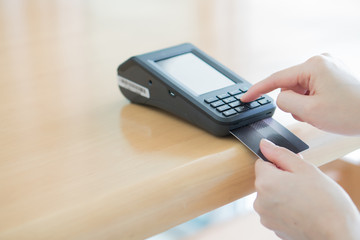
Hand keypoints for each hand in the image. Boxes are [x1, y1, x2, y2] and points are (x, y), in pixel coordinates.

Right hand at [241, 54, 359, 134]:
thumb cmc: (352, 113)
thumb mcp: (310, 112)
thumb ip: (285, 102)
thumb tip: (279, 97)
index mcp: (313, 66)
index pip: (276, 79)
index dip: (257, 90)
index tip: (244, 98)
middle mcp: (319, 62)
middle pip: (289, 86)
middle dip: (294, 103)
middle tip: (312, 114)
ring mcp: (326, 67)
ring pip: (299, 90)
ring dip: (304, 104)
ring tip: (323, 111)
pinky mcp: (331, 74)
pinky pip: (309, 89)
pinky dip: (311, 102)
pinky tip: (326, 107)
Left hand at [254, 139, 359, 239]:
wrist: (337, 235)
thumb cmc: (326, 202)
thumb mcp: (305, 169)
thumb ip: (280, 154)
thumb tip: (264, 144)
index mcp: (265, 182)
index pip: (262, 162)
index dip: (279, 163)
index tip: (293, 171)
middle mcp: (259, 201)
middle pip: (266, 179)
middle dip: (281, 178)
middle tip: (302, 185)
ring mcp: (265, 216)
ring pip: (270, 195)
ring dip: (282, 194)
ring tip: (304, 200)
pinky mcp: (272, 227)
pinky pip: (275, 210)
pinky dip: (285, 208)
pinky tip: (301, 211)